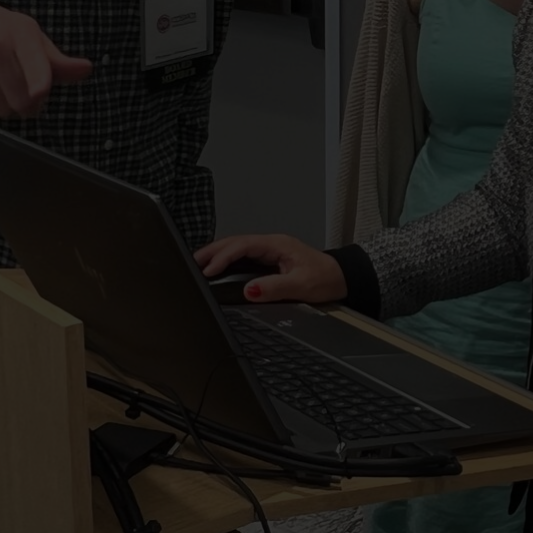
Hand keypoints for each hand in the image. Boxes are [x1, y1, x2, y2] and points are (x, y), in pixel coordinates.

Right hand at [0, 0, 91, 119]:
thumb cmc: (0, 29)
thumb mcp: (32, 36)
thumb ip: (59, 60)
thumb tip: (86, 69)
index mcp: (19, 34)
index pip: (39, 77)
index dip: (42, 94)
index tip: (40, 95)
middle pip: (20, 100)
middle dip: (28, 106)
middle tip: (26, 99)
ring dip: (7, 109)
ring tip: (6, 95)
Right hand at [194, 234, 345, 303]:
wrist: (341, 278)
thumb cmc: (325, 278)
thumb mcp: (301, 285)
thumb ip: (275, 288)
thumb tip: (249, 290)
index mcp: (277, 244)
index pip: (243, 246)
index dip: (223, 256)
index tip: (208, 270)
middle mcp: (271, 244)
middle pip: (235, 243)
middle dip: (212, 252)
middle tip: (191, 263)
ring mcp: (269, 250)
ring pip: (237, 248)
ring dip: (217, 255)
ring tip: (197, 265)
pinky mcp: (269, 259)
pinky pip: (243, 256)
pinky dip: (227, 260)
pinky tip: (217, 268)